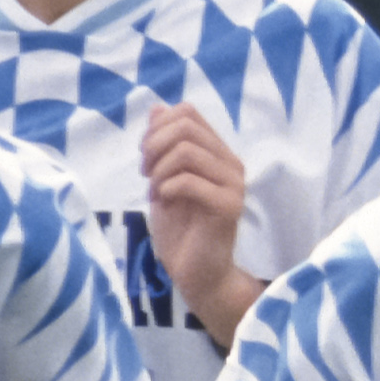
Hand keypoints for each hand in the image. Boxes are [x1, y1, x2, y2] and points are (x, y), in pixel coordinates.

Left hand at [140, 101, 259, 332]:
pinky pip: (189, 180)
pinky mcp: (228, 206)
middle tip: (145, 172)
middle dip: (153, 145)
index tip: (145, 156)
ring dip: (159, 169)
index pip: (188, 112)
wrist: (196, 273)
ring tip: (155, 189)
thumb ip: (162, 145)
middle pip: (185, 126)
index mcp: (218, 153)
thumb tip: (158, 107)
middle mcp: (231, 163)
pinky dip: (166, 188)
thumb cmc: (181, 229)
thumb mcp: (162, 179)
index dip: (157, 127)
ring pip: (186, 151)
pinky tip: (164, 203)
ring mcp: (233, 184)